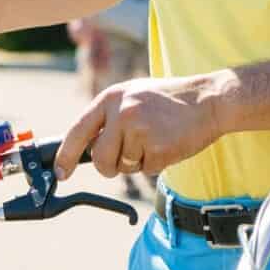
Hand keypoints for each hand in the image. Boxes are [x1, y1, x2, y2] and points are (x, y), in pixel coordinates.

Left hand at [56, 73, 224, 182]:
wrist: (208, 99)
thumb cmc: (169, 100)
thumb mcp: (133, 96)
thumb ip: (108, 117)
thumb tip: (84, 148)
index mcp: (111, 98)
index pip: (77, 131)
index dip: (66, 156)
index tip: (61, 173)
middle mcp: (121, 113)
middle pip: (99, 158)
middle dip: (110, 166)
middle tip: (126, 159)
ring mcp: (140, 130)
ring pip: (124, 167)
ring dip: (138, 161)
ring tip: (155, 138)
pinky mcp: (157, 148)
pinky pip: (146, 169)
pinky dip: (156, 163)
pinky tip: (168, 143)